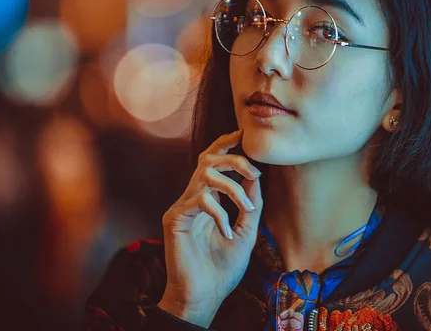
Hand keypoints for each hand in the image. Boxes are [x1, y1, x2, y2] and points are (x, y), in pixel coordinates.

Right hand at [158, 129, 262, 326]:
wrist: (205, 296)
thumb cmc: (223, 268)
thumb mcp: (247, 231)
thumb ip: (250, 203)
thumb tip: (257, 176)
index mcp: (207, 199)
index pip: (213, 162)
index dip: (225, 144)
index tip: (243, 135)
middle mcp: (192, 198)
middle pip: (207, 159)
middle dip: (234, 160)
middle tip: (255, 172)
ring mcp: (182, 207)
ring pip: (205, 175)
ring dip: (233, 189)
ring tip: (247, 210)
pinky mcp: (174, 219)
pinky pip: (200, 201)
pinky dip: (220, 214)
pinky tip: (227, 234)